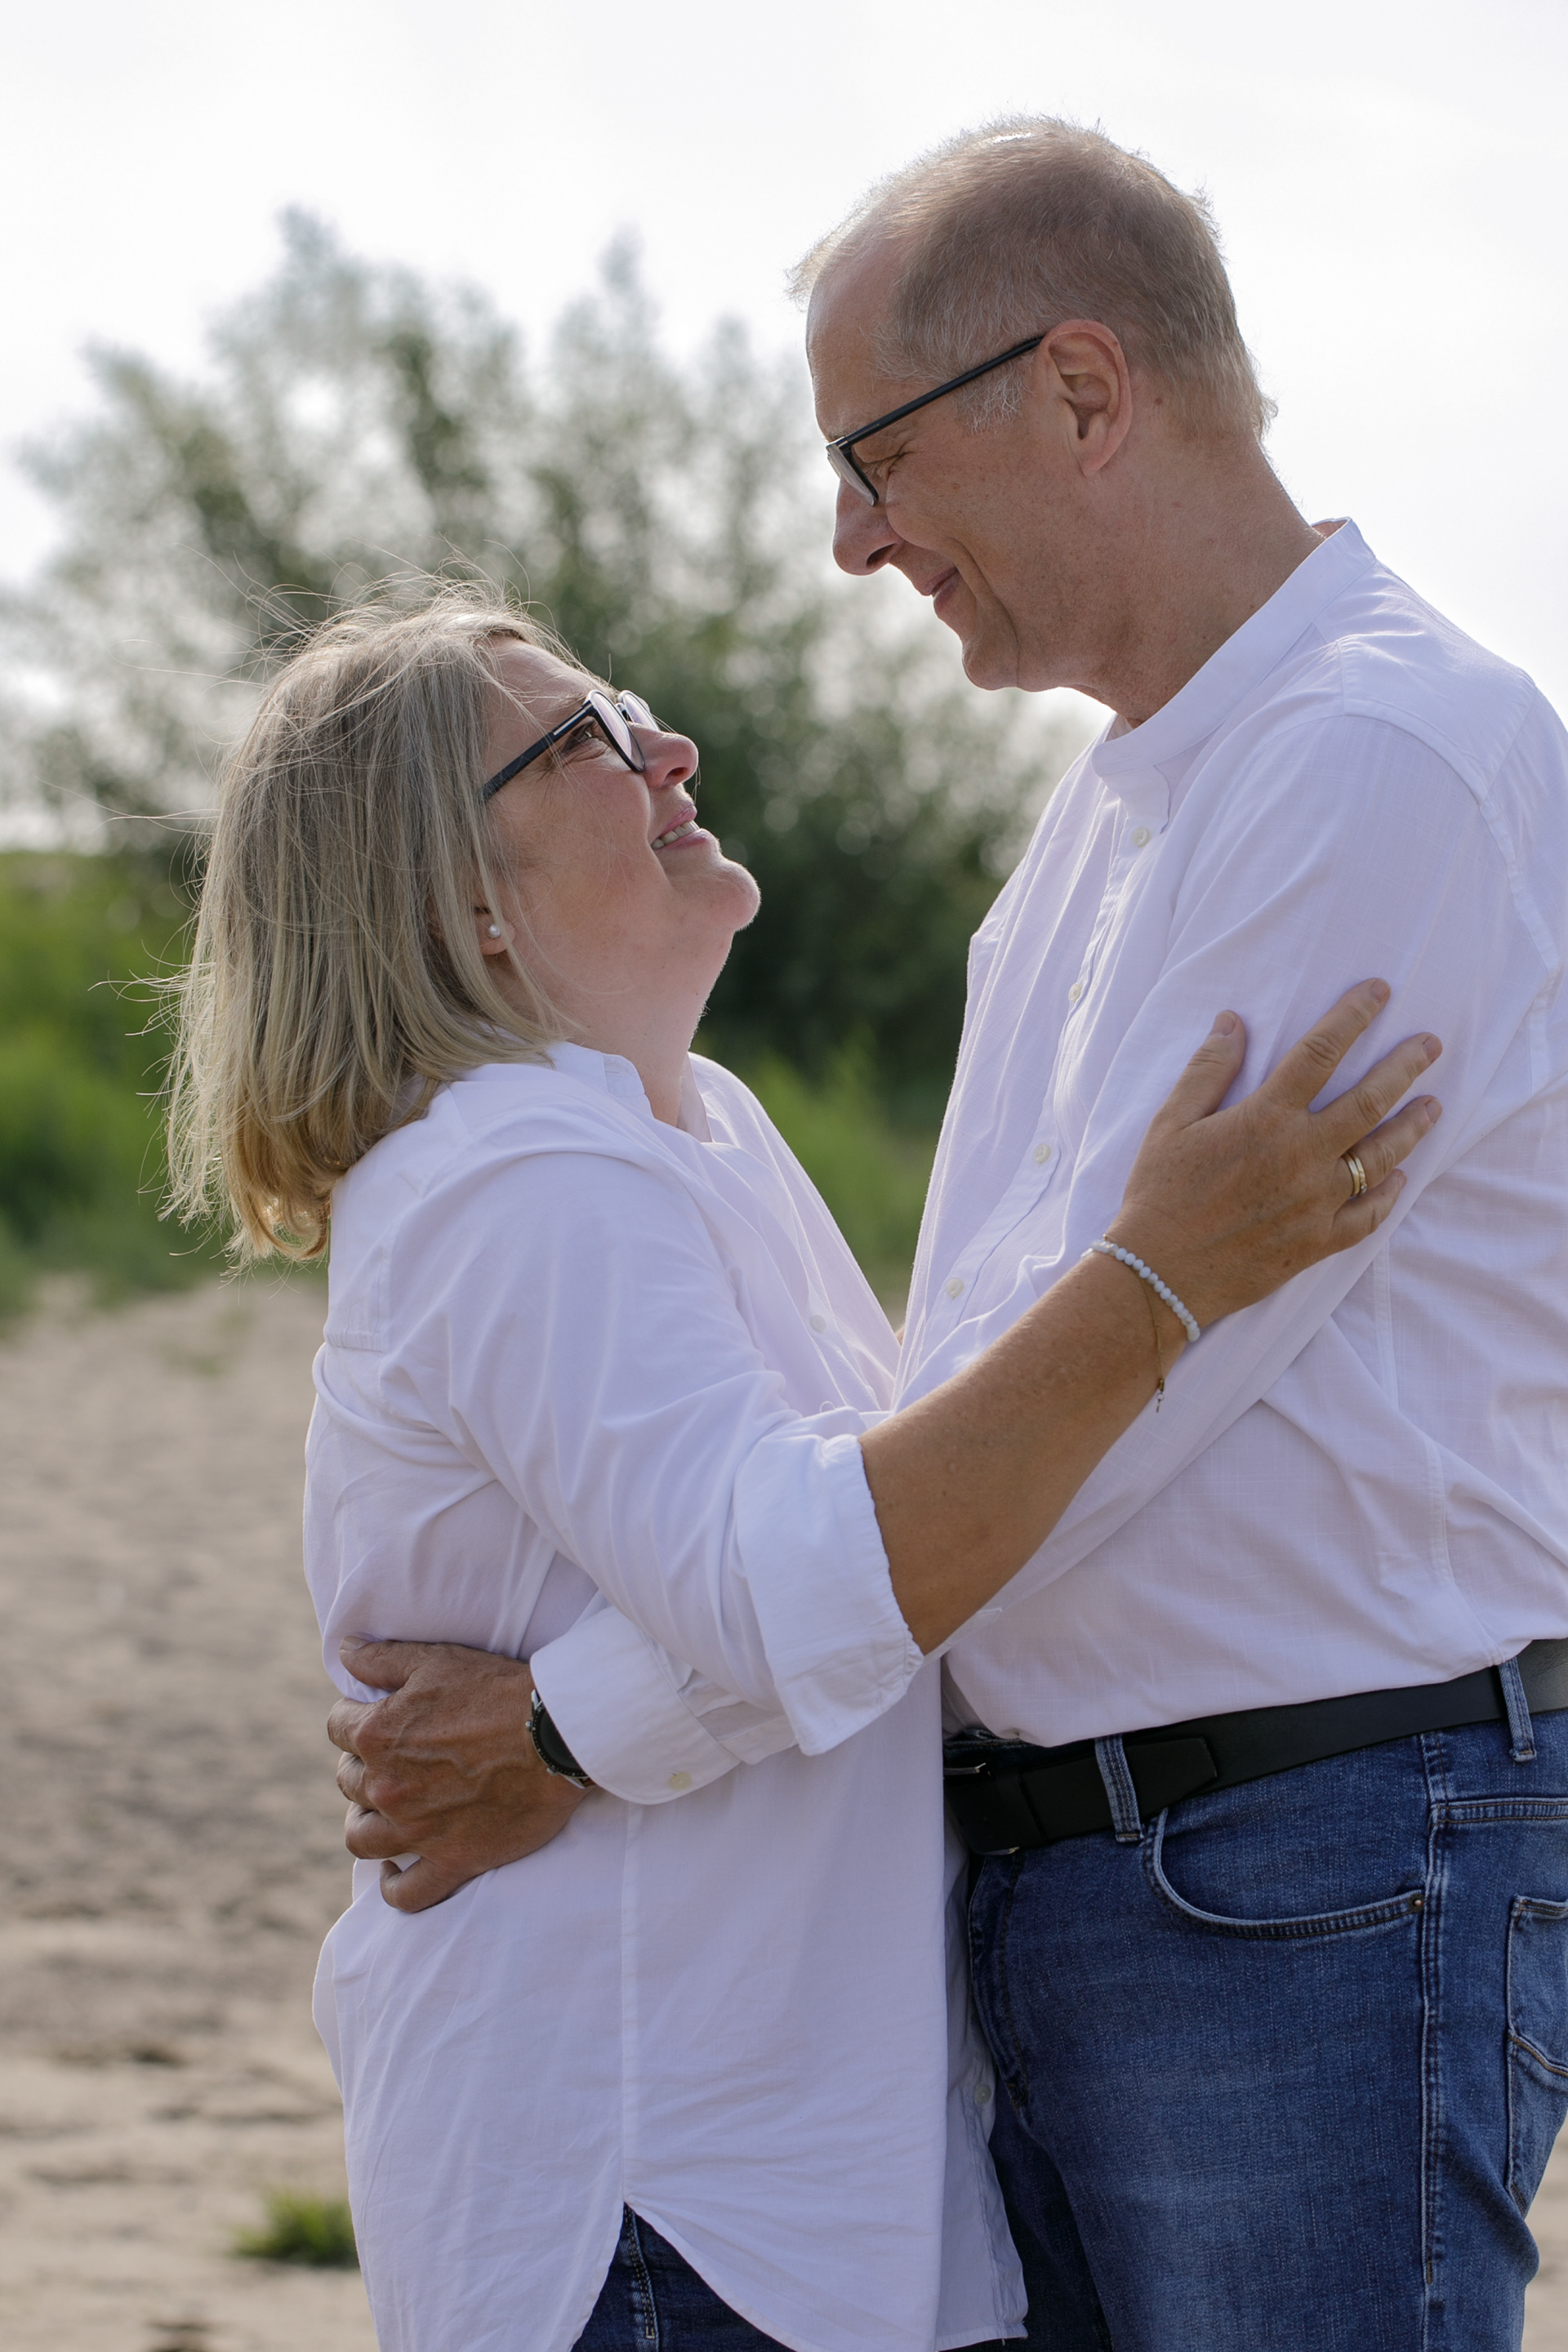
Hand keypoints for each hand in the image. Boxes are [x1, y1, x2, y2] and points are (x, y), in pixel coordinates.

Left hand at [327, 1639, 584, 1912]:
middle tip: (394, 1755)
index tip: (377, 1715)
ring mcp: (417, 1830)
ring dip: (366, 1820)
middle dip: (363, 1764)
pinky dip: (394, 1884)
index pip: (337, 1727)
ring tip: (386, 1808)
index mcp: (378, 1735)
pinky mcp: (451, 1861)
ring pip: (361, 1838)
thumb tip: (345, 1653)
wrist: (558, 1733)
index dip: (354, 1716)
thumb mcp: (436, 1659)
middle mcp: (387, 1787)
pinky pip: (406, 1893)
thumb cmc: (498, 1691)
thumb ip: (382, 1658)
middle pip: (348, 1780)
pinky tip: (396, 1866)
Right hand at [1114, 979, 1441, 1330]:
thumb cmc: (1158, 1194)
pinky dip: (1389, 1195)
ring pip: (1381, 1156)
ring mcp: (1316, 1201)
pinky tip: (1400, 1179)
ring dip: (1411, 1127)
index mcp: (1265, 1118)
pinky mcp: (1318, 1242)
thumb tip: (1232, 1022)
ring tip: (1432, 1106)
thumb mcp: (1171, 1123)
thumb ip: (1207, 1070)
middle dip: (1405, 1067)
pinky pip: (1368, 1216)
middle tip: (1430, 1046)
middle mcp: (1301, 1155)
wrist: (1158, 1273)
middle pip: (1370, 1100)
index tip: (1378, 992)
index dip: (1353, 1017)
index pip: (1321, 1053)